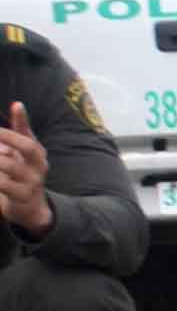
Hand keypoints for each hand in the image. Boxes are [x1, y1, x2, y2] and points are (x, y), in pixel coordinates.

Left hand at [0, 104, 44, 237]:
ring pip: (8, 167)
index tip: (1, 125)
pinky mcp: (21, 198)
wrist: (31, 207)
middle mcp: (39, 168)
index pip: (28, 140)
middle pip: (27, 149)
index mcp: (38, 154)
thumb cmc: (23, 171)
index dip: (14, 130)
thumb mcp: (24, 151)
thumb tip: (17, 103)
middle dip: (6, 142)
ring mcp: (31, 184)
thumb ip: (20, 128)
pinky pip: (3, 185)